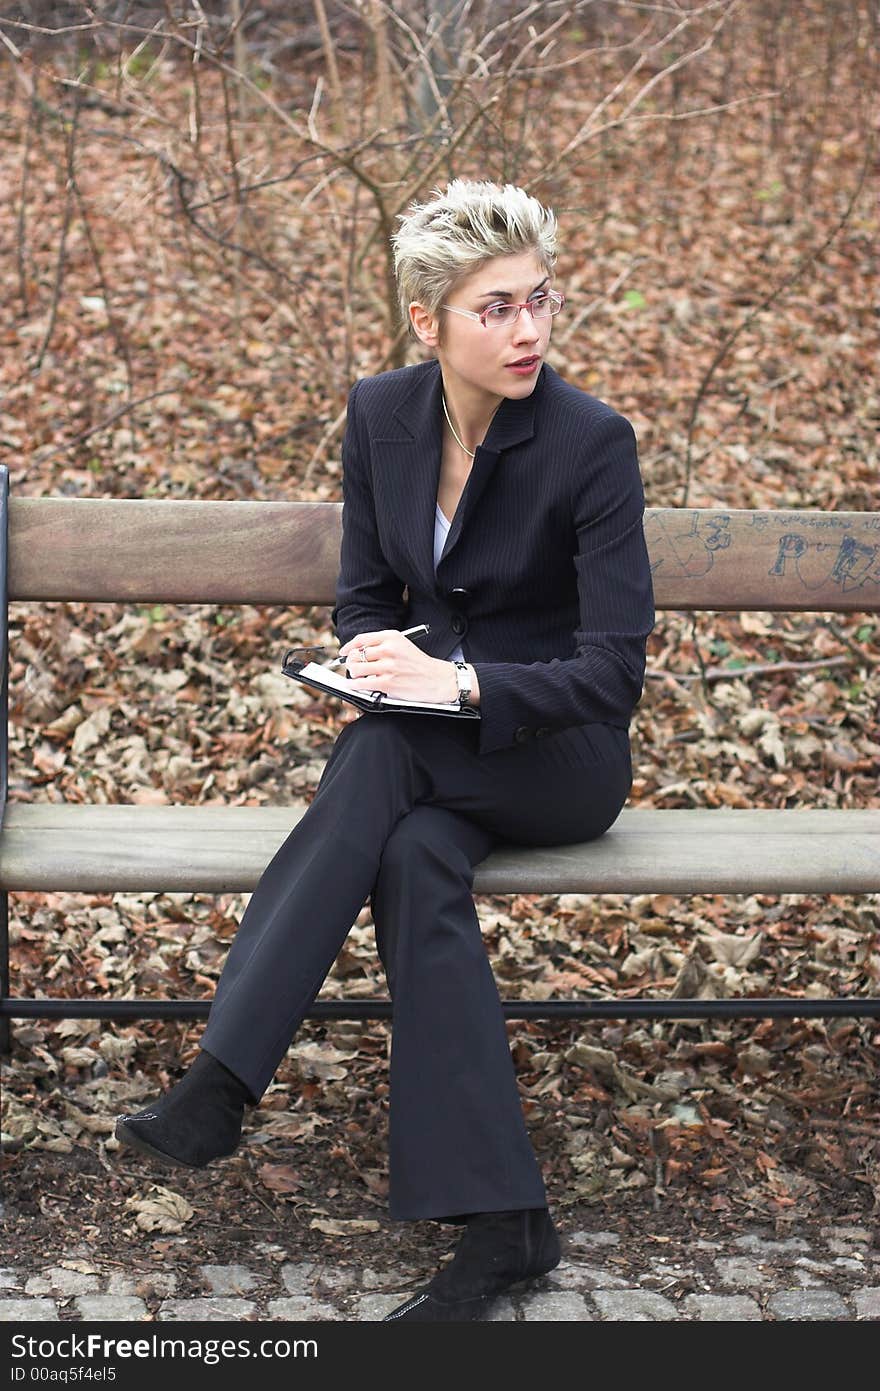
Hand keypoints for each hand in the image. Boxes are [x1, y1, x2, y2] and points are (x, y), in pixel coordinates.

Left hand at [338, 630, 457, 702]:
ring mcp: (388, 666)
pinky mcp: (388, 683)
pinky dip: (354, 685)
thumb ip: (382, 646)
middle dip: (350, 662)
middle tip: (352, 667)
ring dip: (353, 673)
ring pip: (356, 668)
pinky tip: (352, 685)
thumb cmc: (419, 664)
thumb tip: (358, 653)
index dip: (349, 647)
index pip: (362, 639)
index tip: (344, 652)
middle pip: (356, 654)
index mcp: (392, 637)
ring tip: (356, 676)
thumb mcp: (402, 646)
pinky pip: (362, 684)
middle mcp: (389, 649)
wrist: (438, 679)